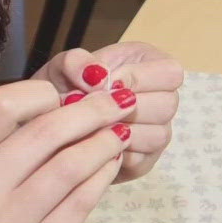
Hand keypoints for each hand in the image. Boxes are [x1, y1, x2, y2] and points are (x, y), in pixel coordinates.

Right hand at [0, 79, 133, 222]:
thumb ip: (6, 138)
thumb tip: (73, 99)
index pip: (2, 105)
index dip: (42, 92)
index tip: (65, 95)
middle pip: (46, 132)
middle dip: (92, 110)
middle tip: (118, 101)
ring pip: (70, 166)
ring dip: (104, 141)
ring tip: (119, 131)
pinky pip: (81, 203)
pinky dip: (103, 176)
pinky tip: (112, 163)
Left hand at [33, 43, 183, 182]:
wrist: (51, 123)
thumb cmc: (64, 88)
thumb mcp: (62, 66)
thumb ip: (77, 61)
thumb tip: (99, 78)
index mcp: (151, 65)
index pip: (170, 72)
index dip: (139, 78)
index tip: (108, 83)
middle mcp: (162, 99)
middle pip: (168, 105)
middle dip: (128, 108)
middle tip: (95, 108)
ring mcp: (157, 132)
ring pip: (157, 135)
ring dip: (120, 130)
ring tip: (92, 125)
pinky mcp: (145, 161)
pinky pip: (140, 160)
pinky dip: (113, 151)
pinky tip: (94, 142)